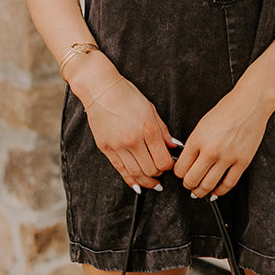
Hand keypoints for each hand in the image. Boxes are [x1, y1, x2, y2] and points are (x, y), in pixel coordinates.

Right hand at [84, 76, 174, 190]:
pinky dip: (131, 180)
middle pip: (151, 170)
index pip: (163, 160)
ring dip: (147, 182)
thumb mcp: (151, 109)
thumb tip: (174, 146)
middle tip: (162, 171)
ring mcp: (118, 146)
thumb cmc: (127, 95)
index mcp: (147, 129)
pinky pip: (120, 170)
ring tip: (153, 184)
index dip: (170, 165)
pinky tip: (138, 185)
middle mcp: (133, 140)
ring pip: (136, 174)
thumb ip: (163, 130)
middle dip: (159, 174)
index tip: (170, 163)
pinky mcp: (106, 149)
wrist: (101, 89)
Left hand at [173, 87, 269, 198]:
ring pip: (208, 186)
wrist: (250, 103)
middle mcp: (210, 150)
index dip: (179, 174)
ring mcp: (227, 157)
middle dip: (188, 185)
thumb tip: (188, 161)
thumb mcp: (203, 124)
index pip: (180, 168)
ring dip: (201, 192)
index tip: (181, 173)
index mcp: (197, 139)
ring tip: (199, 191)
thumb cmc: (228, 109)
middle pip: (191, 180)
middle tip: (189, 184)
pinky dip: (220, 191)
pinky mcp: (242, 162)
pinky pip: (228, 184)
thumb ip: (194, 143)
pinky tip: (216, 191)